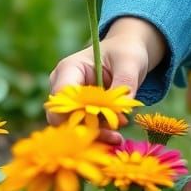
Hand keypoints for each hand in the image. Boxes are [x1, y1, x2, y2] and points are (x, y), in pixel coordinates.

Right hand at [48, 17, 166, 143]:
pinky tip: (115, 138)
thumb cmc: (126, 51)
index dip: (77, 114)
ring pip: (73, 128)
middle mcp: (63, 87)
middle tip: (114, 137)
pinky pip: (83, 129)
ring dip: (95, 136)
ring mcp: (69, 102)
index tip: (103, 123)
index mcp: (68, 68)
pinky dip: (99, 135)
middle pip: (63, 118)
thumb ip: (124, 85)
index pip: (61, 98)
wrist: (128, 53)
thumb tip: (120, 114)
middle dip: (87, 130)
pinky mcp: (79, 113)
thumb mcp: (129, 63)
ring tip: (118, 139)